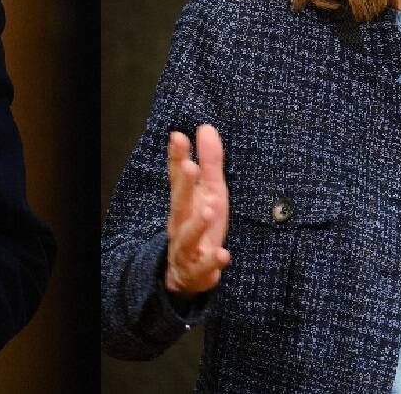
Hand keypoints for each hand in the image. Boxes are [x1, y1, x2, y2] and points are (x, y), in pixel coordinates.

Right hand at [165, 123, 230, 297]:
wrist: (187, 273)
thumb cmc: (201, 225)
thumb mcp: (210, 192)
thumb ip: (209, 162)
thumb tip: (206, 127)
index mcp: (184, 202)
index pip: (178, 178)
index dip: (177, 158)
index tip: (178, 137)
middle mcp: (181, 223)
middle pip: (179, 203)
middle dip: (184, 186)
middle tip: (189, 167)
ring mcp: (187, 248)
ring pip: (187, 236)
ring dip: (196, 224)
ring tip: (208, 210)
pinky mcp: (198, 270)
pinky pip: (203, 267)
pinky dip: (211, 262)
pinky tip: (223, 254)